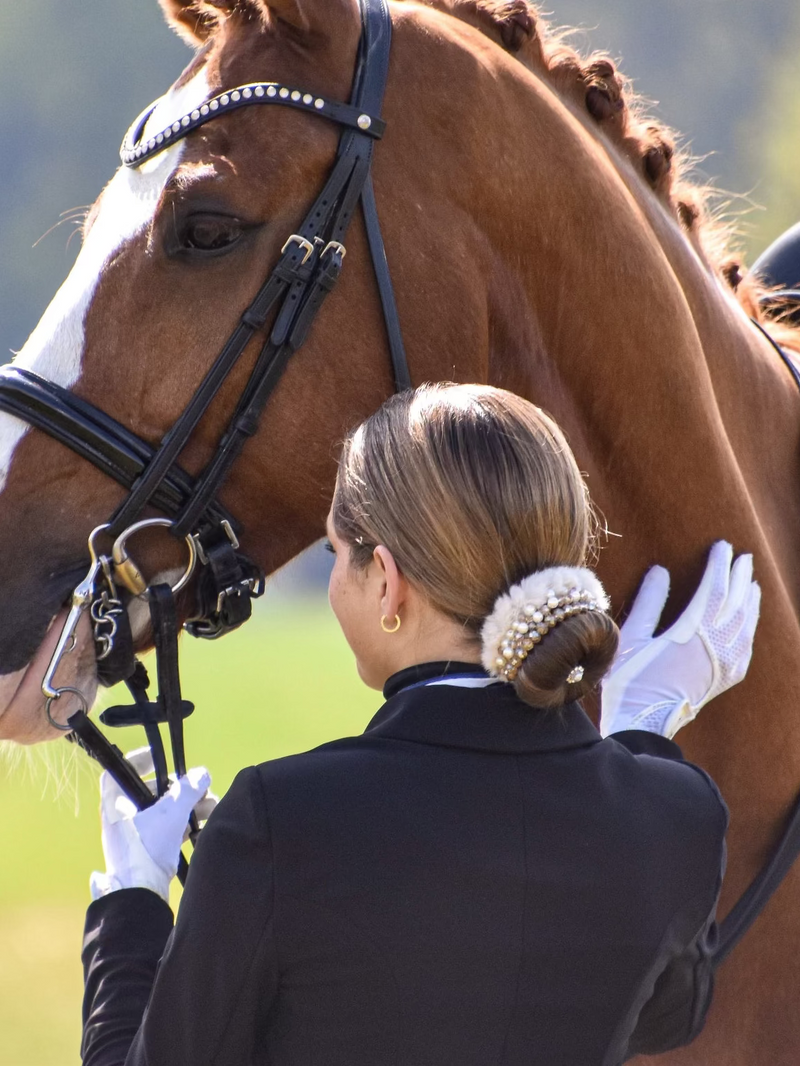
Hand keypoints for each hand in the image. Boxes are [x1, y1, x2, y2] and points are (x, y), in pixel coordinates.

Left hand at [90, 748, 215, 902]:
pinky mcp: (147, 852)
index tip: (158, 758)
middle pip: (149, 791)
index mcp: (115, 804)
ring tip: (211, 805)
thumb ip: (188, 790)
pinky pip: (167, 829)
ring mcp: (135, 836)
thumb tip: (202, 773)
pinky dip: (184, 823)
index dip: (138, 760)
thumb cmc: (147, 848)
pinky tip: (205, 824)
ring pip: (162, 811)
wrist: (141, 895)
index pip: (120, 771)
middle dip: (178, 787)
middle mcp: (122, 818)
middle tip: (197, 786)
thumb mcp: (171, 814)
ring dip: (187, 806)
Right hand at [600, 541, 759, 738]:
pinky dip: (749, 626)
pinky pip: (746, 646)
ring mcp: (724, 664)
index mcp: (692, 632)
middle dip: (740, 576)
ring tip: (751, 581)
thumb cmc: (629, 680)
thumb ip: (648, 602)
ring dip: (749, 599)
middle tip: (743, 556)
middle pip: (736, 602)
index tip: (722, 546)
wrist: (644, 723)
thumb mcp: (630, 637)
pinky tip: (748, 619)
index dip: (719, 565)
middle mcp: (715, 646)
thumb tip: (660, 571)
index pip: (714, 588)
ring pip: (745, 623)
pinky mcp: (725, 678)